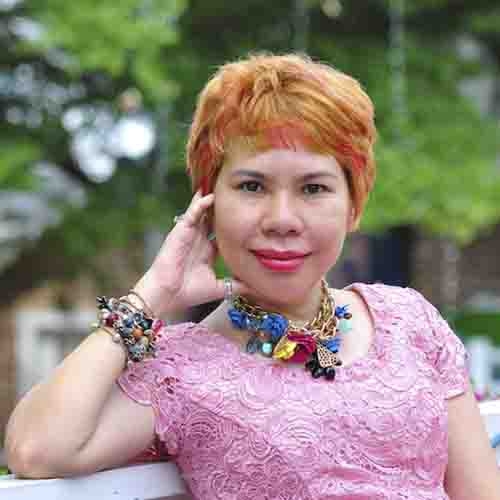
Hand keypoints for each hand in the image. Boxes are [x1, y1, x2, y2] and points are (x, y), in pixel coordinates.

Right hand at [133, 190, 249, 315]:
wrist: (170, 294)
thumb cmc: (190, 292)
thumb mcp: (219, 287)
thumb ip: (236, 285)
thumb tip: (255, 287)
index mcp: (207, 251)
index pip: (222, 233)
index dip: (232, 224)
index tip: (247, 215)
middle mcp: (199, 240)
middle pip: (212, 218)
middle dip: (222, 207)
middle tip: (235, 192)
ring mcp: (189, 234)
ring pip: (201, 212)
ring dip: (210, 200)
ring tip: (221, 185)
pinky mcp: (180, 231)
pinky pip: (192, 214)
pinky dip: (200, 205)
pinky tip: (209, 196)